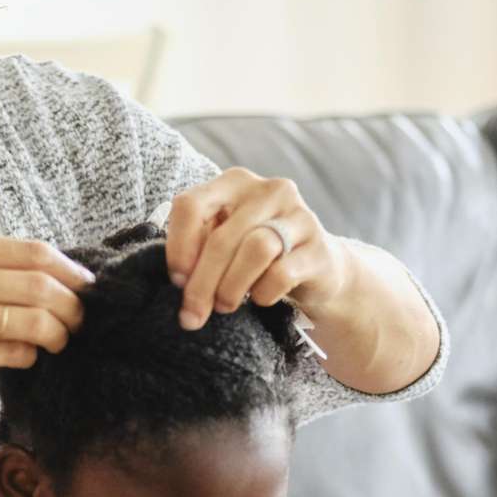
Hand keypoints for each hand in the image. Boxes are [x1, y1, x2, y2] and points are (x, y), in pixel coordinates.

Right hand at [0, 232, 92, 413]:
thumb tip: (22, 250)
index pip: (32, 253)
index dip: (71, 271)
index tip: (86, 285)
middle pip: (41, 287)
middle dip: (73, 306)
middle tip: (79, 319)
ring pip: (33, 323)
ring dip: (58, 334)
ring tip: (59, 340)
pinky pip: (12, 354)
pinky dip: (29, 355)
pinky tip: (24, 355)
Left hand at [164, 167, 350, 329]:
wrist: (319, 268)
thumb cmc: (257, 255)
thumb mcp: (225, 241)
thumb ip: (200, 249)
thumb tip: (181, 283)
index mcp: (235, 182)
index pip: (191, 205)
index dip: (178, 248)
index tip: (178, 280)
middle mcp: (269, 190)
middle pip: (222, 238)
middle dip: (202, 283)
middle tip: (193, 314)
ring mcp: (299, 216)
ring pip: (254, 250)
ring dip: (231, 287)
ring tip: (225, 306)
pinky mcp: (319, 248)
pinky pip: (282, 273)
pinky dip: (263, 293)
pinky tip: (260, 299)